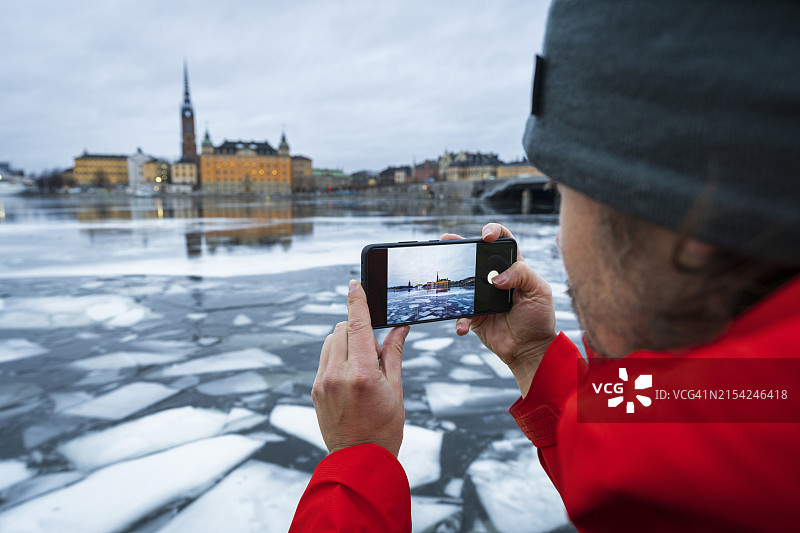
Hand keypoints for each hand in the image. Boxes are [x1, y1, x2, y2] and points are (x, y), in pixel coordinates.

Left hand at [312, 280, 409, 456]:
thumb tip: (399, 328)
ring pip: (330, 342)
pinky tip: (351, 375)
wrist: (360, 459)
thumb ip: (394, 353)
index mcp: (362, 373)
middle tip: (373, 348)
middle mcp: (338, 374)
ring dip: (345, 341)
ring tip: (362, 364)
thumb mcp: (395, 389)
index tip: (354, 284)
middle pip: (341, 330)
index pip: (356, 325)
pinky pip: (325, 360)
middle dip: (357, 328)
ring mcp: (323, 382)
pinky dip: (337, 357)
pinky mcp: (316, 390)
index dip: (356, 301)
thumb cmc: (384, 428)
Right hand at [442, 223, 556, 396]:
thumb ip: (522, 275)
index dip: (494, 232)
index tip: (486, 236)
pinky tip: (463, 326)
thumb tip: (496, 279)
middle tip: (447, 240)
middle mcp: (496, 278)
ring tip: (443, 278)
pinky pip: (461, 313)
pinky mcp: (474, 314)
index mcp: (514, 268)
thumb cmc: (539, 318)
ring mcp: (483, 296)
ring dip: (451, 278)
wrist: (530, 349)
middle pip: (476, 256)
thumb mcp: (539, 290)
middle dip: (461, 246)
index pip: (504, 242)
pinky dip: (460, 320)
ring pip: (463, 281)